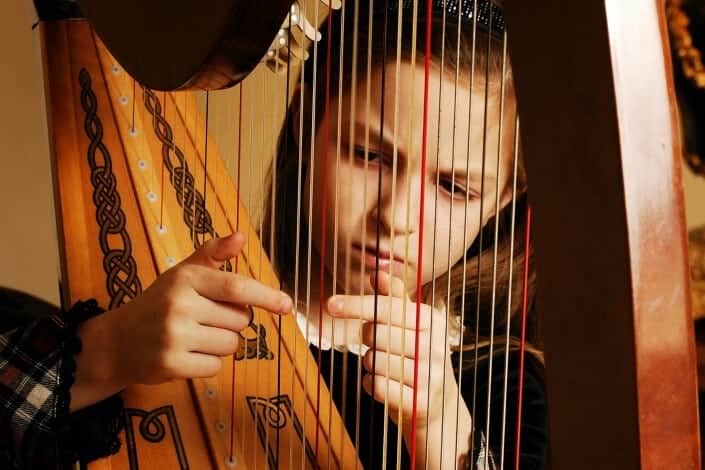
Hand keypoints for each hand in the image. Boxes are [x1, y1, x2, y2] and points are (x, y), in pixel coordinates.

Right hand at [72, 233, 291, 409]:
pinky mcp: (171, 364)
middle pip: (240, 320)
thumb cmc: (158, 304)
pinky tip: (186, 355)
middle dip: (232, 322)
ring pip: (231, 345)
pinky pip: (215, 366)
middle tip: (204, 320)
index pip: (236, 287)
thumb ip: (212, 254)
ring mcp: (174, 336)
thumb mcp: (182, 274)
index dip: (266, 296)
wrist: (116, 342)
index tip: (287, 305)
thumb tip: (241, 236)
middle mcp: (179, 305)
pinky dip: (207, 364)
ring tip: (194, 337)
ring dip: (220, 344)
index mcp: (185, 278)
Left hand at [327, 272, 472, 468]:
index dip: (357, 304)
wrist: (440, 406)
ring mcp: (429, 375)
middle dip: (367, 339)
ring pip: (373, 360)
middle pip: (376, 333)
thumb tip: (377, 271)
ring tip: (386, 367)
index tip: (331, 303)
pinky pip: (376, 386)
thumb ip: (394, 298)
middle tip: (378, 344)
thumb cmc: (416, 357)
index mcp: (431, 320)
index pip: (388, 307)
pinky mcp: (419, 401)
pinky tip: (385, 384)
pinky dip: (371, 384)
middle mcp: (434, 345)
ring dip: (370, 364)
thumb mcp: (411, 325)